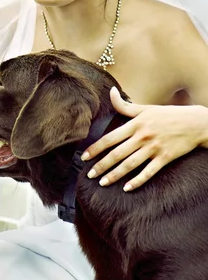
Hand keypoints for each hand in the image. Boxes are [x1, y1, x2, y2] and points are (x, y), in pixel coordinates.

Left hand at [81, 86, 207, 190]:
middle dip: (101, 165)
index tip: (84, 157)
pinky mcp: (165, 158)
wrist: (194, 123)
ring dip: (115, 175)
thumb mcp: (145, 108)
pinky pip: (148, 172)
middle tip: (90, 175)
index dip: (95, 148)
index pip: (110, 138)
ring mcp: (153, 148)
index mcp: (135, 124)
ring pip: (130, 164)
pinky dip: (137, 181)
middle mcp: (142, 136)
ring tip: (103, 183)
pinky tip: (127, 188)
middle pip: (117, 154)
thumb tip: (110, 91)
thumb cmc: (168, 115)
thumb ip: (125, 105)